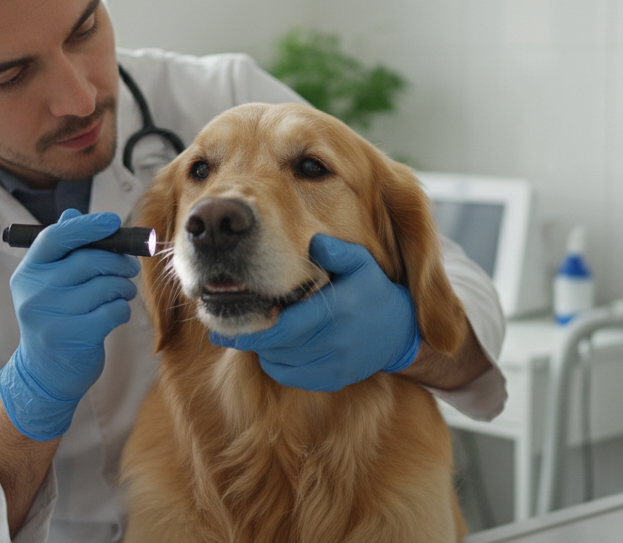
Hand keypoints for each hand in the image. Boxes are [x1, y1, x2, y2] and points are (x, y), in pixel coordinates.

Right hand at [0, 209, 139, 439]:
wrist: (44, 372)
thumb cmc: (54, 318)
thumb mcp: (48, 284)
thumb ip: (62, 251)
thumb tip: (73, 213)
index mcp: (28, 273)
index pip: (56, 237)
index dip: (88, 226)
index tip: (114, 222)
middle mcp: (35, 293)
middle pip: (89, 260)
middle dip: (118, 261)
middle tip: (130, 267)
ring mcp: (53, 316)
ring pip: (106, 286)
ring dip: (122, 287)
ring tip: (121, 292)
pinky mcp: (74, 337)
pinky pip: (113, 311)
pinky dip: (121, 309)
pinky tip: (115, 314)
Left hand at [208, 234, 419, 391]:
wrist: (400, 332)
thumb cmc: (373, 290)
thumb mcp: (360, 263)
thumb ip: (334, 251)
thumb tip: (312, 242)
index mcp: (336, 312)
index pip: (285, 326)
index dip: (255, 326)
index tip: (229, 320)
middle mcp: (335, 343)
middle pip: (278, 347)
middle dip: (249, 338)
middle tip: (222, 330)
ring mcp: (334, 365)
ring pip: (280, 364)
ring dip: (262, 350)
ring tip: (250, 334)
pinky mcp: (332, 380)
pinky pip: (291, 377)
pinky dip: (275, 364)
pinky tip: (273, 348)